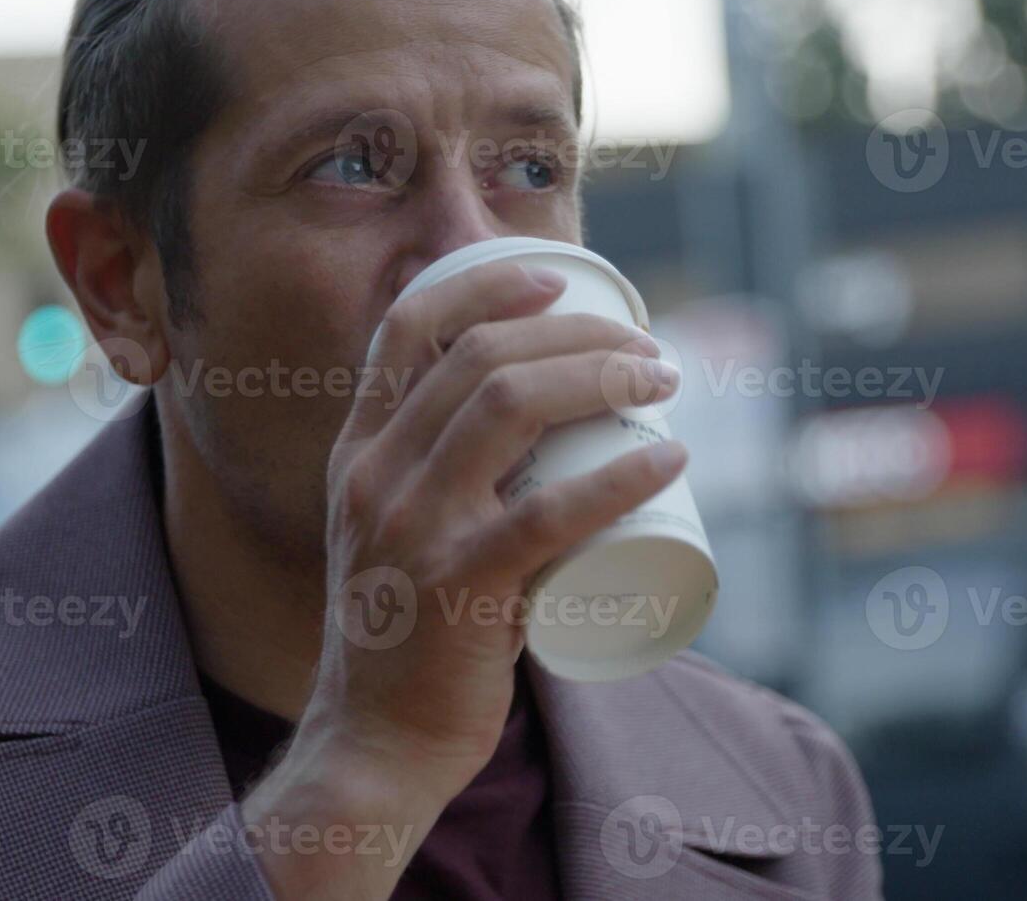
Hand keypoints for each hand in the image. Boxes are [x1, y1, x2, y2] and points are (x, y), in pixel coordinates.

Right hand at [244, 261, 684, 898]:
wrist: (374, 743)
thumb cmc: (409, 634)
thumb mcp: (395, 532)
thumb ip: (437, 477)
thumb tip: (537, 422)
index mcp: (358, 453)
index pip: (405, 330)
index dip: (483, 287)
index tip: (555, 282)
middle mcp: (375, 478)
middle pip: (479, 359)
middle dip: (576, 334)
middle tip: (648, 353)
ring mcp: (413, 531)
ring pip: (509, 409)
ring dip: (601, 377)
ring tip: (663, 384)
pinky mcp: (460, 591)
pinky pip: (548, 515)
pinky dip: (618, 479)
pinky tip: (668, 461)